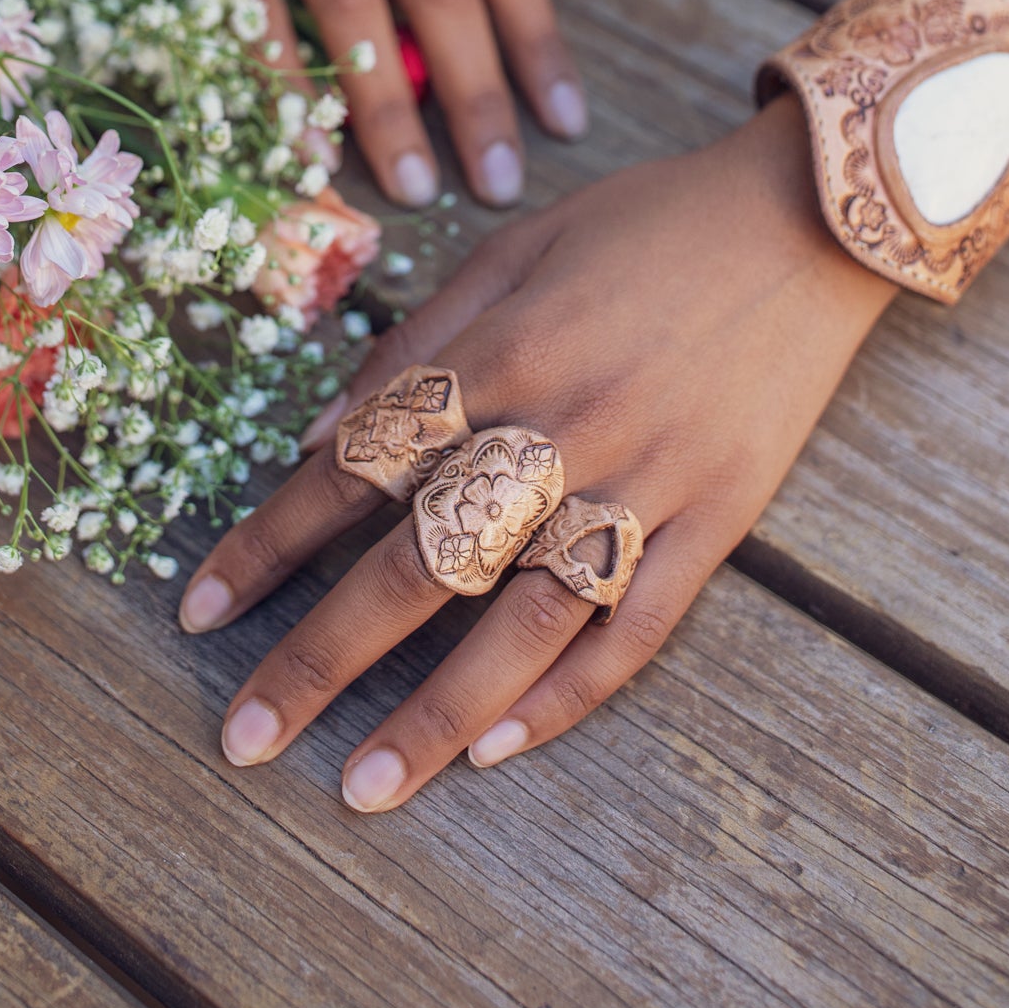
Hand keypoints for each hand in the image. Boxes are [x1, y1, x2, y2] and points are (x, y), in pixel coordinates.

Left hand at [178, 95, 894, 808]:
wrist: (809, 218)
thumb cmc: (646, 225)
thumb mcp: (517, 244)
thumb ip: (418, 340)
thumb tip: (322, 433)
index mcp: (504, 351)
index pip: (359, 466)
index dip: (271, 541)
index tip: (199, 609)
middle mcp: (565, 427)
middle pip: (423, 561)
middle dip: (322, 654)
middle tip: (243, 738)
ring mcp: (648, 482)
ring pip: (526, 620)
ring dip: (437, 712)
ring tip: (362, 789)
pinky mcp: (718, 519)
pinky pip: (637, 625)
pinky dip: (571, 693)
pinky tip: (500, 748)